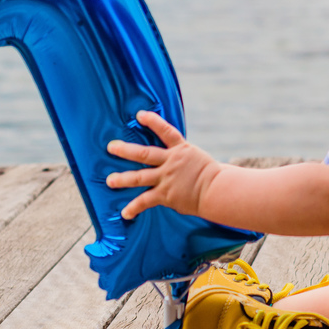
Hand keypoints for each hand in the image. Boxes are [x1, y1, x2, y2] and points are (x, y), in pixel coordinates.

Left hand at [105, 110, 222, 220]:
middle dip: (125, 150)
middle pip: (144, 154)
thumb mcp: (197, 158)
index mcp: (181, 149)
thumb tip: (174, 157)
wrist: (218, 190)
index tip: (139, 115)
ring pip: (140, 177)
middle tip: (111, 147)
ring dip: (123, 179)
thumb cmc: (212, 176)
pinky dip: (134, 207)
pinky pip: (146, 201)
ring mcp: (167, 178)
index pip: (166, 131)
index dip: (152, 122)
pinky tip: (125, 213)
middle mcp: (171, 162)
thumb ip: (182, 156)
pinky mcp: (166, 195)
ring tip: (110, 181)